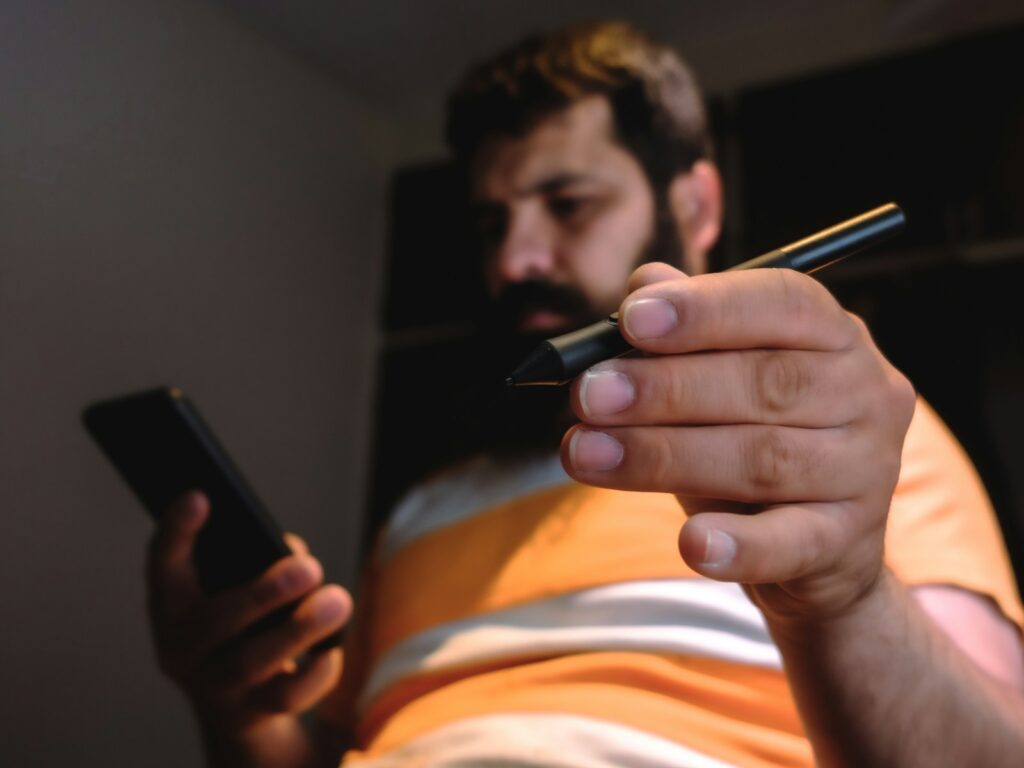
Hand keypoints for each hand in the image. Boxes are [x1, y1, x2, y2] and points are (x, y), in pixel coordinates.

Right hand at [146, 491, 351, 736]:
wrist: (236, 705)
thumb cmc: (243, 626)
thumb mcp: (236, 590)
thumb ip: (257, 564)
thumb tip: (292, 555)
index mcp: (172, 604)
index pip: (162, 564)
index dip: (176, 530)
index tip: (201, 496)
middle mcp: (181, 647)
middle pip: (216, 622)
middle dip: (265, 592)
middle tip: (311, 567)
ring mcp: (211, 686)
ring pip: (250, 663)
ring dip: (299, 630)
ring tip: (338, 602)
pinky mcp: (247, 714)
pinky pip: (283, 698)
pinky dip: (315, 674)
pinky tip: (333, 651)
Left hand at [560, 263, 915, 623]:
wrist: (814, 542)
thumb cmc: (754, 433)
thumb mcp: (722, 372)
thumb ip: (687, 327)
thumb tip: (643, 282)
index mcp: (834, 334)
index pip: (782, 302)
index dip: (705, 308)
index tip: (631, 318)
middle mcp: (864, 393)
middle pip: (765, 383)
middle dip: (664, 388)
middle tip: (588, 396)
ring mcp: (866, 471)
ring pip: (762, 459)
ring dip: (663, 456)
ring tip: (586, 454)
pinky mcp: (847, 541)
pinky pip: (792, 542)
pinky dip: (740, 545)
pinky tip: (691, 544)